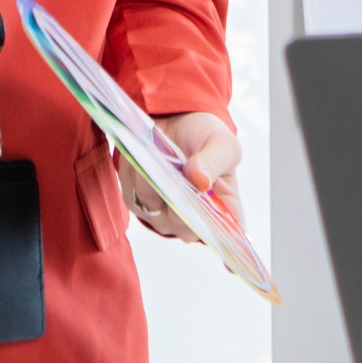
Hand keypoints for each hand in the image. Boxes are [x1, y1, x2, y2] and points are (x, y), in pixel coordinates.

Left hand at [129, 112, 242, 239]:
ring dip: (153, 177)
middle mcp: (194, 222)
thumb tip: (201, 182)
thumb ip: (214, 162)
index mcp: (225, 211)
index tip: (215, 227)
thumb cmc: (204, 136)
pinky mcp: (139, 205)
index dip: (222, 240)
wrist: (173, 122)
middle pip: (185, 227)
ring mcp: (165, 218)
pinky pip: (133, 195)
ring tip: (159, 150)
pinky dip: (136, 173)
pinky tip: (146, 154)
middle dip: (178, 195)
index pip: (228, 238)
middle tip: (176, 162)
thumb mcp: (221, 143)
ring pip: (154, 209)